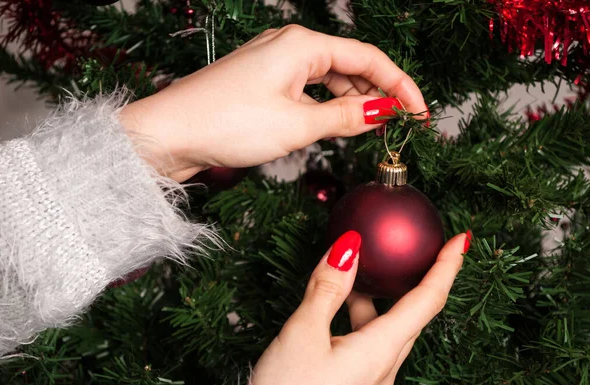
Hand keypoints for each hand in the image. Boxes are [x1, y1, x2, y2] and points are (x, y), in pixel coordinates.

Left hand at [120, 25, 426, 181]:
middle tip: (401, 125)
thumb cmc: (227, 123)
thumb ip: (346, 116)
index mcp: (303, 45)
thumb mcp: (297, 124)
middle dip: (380, 93)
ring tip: (374, 128)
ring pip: (329, 78)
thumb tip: (384, 111)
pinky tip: (336, 123)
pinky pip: (308, 89)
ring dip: (353, 101)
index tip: (421, 114)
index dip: (401, 86)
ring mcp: (274, 63)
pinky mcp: (262, 83)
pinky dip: (327, 106)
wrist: (169, 134)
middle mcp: (290, 46)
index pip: (370, 59)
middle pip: (351, 65)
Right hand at [248, 231, 467, 384]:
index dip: (447, 267)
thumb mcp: (302, 333)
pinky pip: (367, 343)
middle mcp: (383, 368)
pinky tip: (333, 309)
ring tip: (352, 271)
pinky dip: (357, 317)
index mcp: (380, 351)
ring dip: (375, 297)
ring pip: (384, 328)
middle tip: (412, 249)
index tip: (462, 240)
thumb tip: (349, 248)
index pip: (427, 301)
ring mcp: (369, 381)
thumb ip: (327, 289)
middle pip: (410, 314)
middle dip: (414, 278)